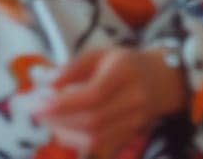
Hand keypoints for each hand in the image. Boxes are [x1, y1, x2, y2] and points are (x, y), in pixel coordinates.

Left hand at [35, 47, 185, 157]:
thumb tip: (47, 86)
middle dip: (59, 121)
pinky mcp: (132, 136)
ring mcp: (136, 121)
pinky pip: (101, 147)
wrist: (163, 80)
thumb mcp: (99, 55)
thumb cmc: (125, 64)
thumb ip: (72, 68)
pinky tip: (65, 130)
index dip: (63, 103)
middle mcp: (134, 99)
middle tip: (38, 113)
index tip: (39, 104)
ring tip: (50, 121)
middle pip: (93, 121)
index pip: (94, 94)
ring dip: (66, 134)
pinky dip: (78, 142)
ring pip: (96, 139)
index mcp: (125, 72)